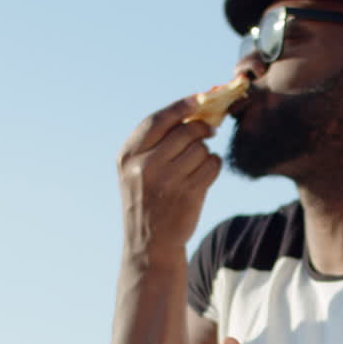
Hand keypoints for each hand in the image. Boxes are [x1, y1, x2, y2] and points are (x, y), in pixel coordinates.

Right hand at [117, 95, 222, 265]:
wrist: (150, 245)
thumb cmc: (148, 201)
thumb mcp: (137, 170)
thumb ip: (156, 142)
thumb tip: (196, 111)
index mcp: (128, 156)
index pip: (159, 120)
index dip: (182, 106)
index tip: (201, 98)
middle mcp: (145, 166)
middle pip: (186, 131)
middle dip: (201, 129)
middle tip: (209, 131)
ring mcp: (167, 181)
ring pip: (202, 148)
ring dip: (205, 152)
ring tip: (195, 166)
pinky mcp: (189, 194)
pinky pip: (213, 165)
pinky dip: (214, 166)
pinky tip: (204, 175)